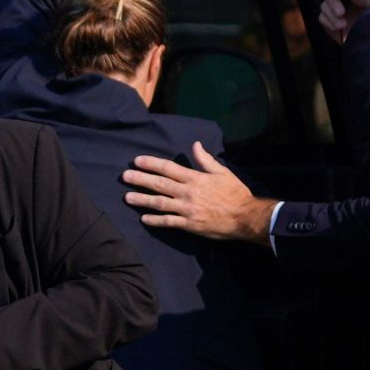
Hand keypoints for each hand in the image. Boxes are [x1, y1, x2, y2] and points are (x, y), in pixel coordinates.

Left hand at [122, 141, 275, 242]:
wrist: (245, 217)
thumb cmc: (235, 193)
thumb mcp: (222, 172)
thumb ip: (206, 160)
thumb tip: (194, 145)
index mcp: (195, 178)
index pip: (168, 168)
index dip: (151, 163)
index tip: (137, 161)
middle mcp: (187, 193)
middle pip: (159, 184)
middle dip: (140, 179)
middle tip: (124, 176)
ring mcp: (187, 210)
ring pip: (159, 203)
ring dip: (142, 200)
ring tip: (127, 197)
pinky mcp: (189, 224)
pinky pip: (168, 222)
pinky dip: (155, 220)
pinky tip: (143, 218)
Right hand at [319, 0, 369, 43]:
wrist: (369, 38)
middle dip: (333, 3)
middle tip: (341, 13)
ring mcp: (332, 8)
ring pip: (324, 6)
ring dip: (332, 16)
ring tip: (343, 25)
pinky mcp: (328, 20)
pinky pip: (322, 18)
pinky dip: (329, 23)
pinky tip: (338, 28)